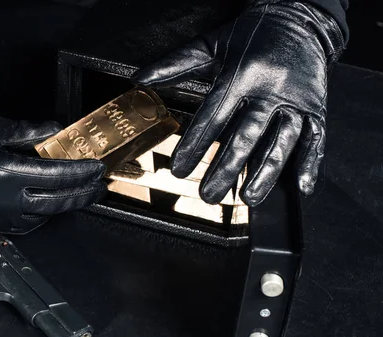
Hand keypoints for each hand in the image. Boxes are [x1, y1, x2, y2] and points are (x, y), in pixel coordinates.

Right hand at [0, 112, 106, 232]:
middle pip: (55, 203)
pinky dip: (40, 217)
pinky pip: (22, 226)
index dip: (80, 172)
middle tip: (98, 187)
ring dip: (63, 208)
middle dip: (82, 195)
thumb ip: (26, 132)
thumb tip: (52, 130)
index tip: (96, 167)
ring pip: (41, 219)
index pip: (56, 176)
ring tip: (78, 195)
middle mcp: (0, 200)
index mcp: (2, 172)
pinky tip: (46, 207)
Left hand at [132, 1, 344, 205]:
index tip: (179, 169)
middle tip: (209, 194)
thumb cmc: (252, 34)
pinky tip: (301, 187)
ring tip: (249, 197)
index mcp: (241, 73)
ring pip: (282, 141)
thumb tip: (141, 78)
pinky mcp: (317, 106)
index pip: (213, 116)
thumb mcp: (212, 43)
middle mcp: (270, 87)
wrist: (300, 16)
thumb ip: (176, 63)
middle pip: (247, 134)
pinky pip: (316, 137)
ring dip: (266, 172)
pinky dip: (311, 163)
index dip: (195, 145)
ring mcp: (296, 99)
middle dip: (226, 168)